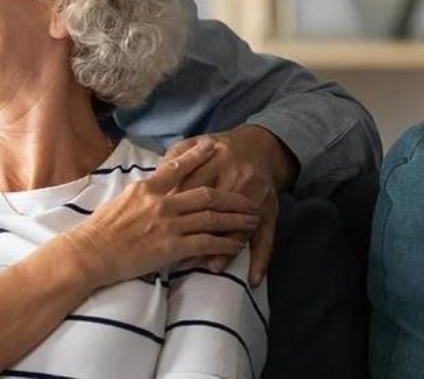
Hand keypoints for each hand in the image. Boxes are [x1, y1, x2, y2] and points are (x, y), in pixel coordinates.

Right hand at [60, 142, 259, 286]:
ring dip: (236, 219)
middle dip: (233, 196)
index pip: (178, 167)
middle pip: (207, 194)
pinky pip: (207, 243)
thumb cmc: (99, 230)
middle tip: (250, 198)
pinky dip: (225, 243)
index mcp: (146, 189)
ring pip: (212, 218)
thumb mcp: (119, 201)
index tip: (214, 146)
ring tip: (252, 220)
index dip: (199, 156)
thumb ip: (141, 195)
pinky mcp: (171, 247)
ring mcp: (168, 224)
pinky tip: (237, 244)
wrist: (90, 253)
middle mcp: (161, 202)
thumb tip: (152, 188)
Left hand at [166, 125, 296, 285]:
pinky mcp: (270, 212)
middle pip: (213, 212)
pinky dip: (261, 260)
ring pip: (238, 229)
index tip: (156, 230)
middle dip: (194, 235)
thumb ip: (173, 160)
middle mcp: (236, 178)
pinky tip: (253, 279)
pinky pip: (267, 238)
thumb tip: (153, 180)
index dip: (173, 211)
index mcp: (215, 160)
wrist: (260, 145)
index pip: (189, 190)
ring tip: (207, 267)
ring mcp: (255, 198)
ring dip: (223, 251)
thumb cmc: (218, 148)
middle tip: (177, 258)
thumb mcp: (193, 144)